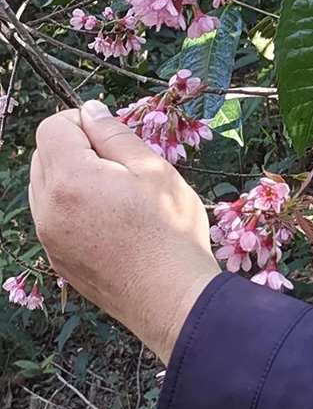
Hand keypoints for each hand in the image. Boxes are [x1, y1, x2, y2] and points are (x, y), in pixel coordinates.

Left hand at [29, 102, 219, 363]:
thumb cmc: (170, 230)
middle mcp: (47, 208)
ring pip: (45, 187)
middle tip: (120, 166)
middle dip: (75, 148)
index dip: (82, 122)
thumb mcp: (153, 169)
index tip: (112, 138)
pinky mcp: (57, 259)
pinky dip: (72, 208)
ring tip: (116, 195)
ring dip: (72, 178)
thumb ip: (115, 135)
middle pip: (43, 155)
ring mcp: (49, 237)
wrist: (173, 299)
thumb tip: (90, 110)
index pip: (52, 127)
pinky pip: (52, 217)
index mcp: (69, 179)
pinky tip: (110, 221)